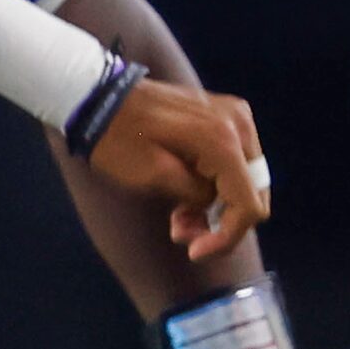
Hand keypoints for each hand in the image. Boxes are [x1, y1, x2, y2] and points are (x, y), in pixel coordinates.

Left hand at [92, 79, 268, 258]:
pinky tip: (184, 198)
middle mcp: (240, 125)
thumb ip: (197, 196)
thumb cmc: (116, 138)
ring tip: (178, 220)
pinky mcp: (224, 115)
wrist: (96, 97)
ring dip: (216, 206)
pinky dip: (213, 184)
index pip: (249, 205)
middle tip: (182, 232)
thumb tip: (217, 206)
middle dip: (221, 222)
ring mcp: (235, 116)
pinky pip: (233, 163)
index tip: (194, 251)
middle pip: (253, 193)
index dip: (226, 237)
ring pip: (244, 180)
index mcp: (224, 140)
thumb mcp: (152, 176)